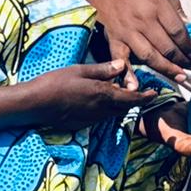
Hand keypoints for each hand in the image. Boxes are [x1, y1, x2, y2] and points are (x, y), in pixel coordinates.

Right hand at [30, 61, 162, 128]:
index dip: (145, 97)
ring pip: (113, 114)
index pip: (132, 99)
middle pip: (125, 108)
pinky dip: (107, 110)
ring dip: (120, 106)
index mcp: (103, 95)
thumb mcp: (80, 70)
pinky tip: (99, 102)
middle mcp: (101, 111)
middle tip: (136, 90)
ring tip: (119, 94)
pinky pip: (101, 118)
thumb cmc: (56, 83)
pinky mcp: (82, 124)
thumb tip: (122, 66)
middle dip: (133, 100)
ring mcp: (91, 119)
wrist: (35, 104)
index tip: (155, 94)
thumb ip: (103, 70)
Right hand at [76, 0, 190, 81]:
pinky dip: (127, 74)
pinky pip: (120, 58)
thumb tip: (190, 25)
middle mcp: (143, 20)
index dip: (189, 45)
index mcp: (157, 5)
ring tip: (178, 75)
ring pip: (149, 56)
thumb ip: (177, 6)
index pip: (178, 32)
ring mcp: (127, 30)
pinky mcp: (114, 37)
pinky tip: (134, 87)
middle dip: (182, 59)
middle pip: (167, 47)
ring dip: (166, 68)